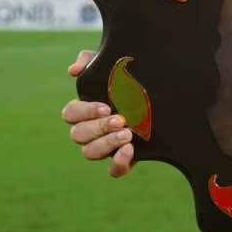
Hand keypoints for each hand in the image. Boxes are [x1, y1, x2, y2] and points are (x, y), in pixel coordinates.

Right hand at [62, 50, 136, 177]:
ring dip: (106, 144)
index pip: (70, 114)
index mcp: (85, 110)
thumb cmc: (129, 79)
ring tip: (127, 135)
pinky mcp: (123, 159)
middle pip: (78, 135)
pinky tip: (130, 150)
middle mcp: (91, 130)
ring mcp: (105, 146)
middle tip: (120, 120)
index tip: (106, 107)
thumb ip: (90, 61)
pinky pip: (113, 171)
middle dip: (98, 128)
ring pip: (90, 153)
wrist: (161, 95)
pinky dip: (118, 163)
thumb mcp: (112, 66)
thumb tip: (73, 71)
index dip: (84, 112)